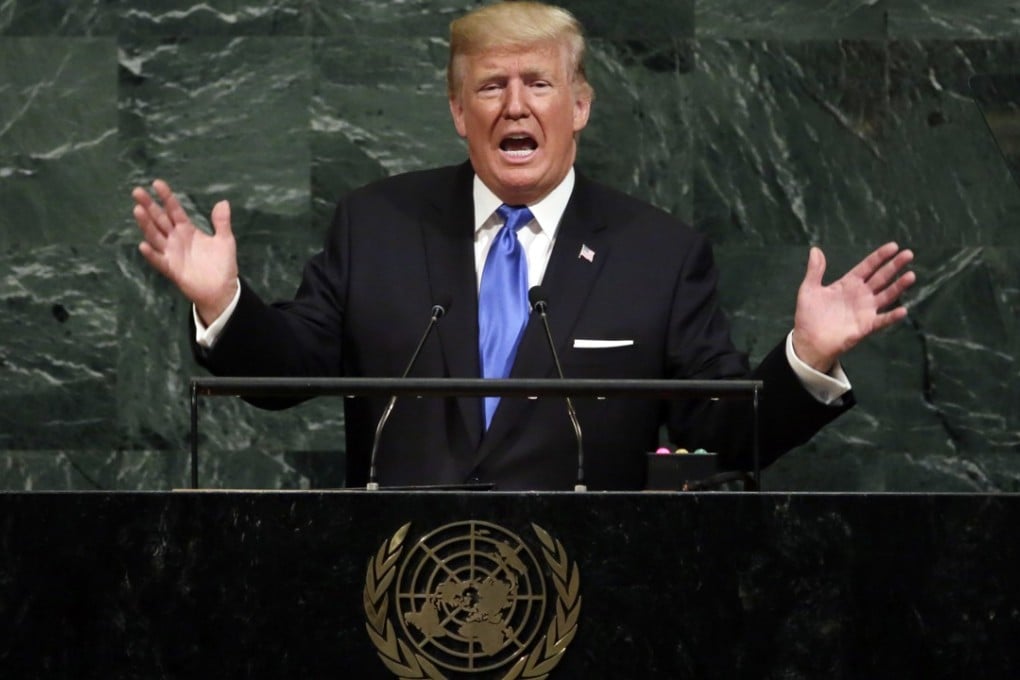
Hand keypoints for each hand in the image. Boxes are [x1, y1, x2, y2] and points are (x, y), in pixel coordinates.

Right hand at [132, 179, 238, 324]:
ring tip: (137, 210)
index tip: (157, 183)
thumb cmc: (222, 265)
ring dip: (146, 224)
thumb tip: (223, 202)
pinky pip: (159, 260)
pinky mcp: (171, 269)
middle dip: (149, 206)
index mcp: (187, 230)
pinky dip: (151, 254)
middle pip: (159, 219)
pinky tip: (143, 245)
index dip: (166, 197)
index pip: (174, 210)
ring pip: (155, 236)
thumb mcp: (225, 240)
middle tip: (137, 191)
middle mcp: (175, 239)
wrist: (222, 290)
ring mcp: (171, 253)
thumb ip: (221, 222)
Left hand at [792, 242, 914, 372]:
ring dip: (898, 286)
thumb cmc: (808, 315)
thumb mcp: (809, 289)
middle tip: (908, 254)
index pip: (868, 266)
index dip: (880, 256)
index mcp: (848, 283)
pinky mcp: (866, 326)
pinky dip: (892, 316)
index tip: (894, 246)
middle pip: (881, 277)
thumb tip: (815, 249)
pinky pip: (882, 320)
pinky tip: (903, 310)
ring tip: (911, 276)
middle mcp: (861, 294)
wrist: (808, 341)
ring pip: (886, 295)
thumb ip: (815, 271)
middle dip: (894, 266)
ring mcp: (865, 310)